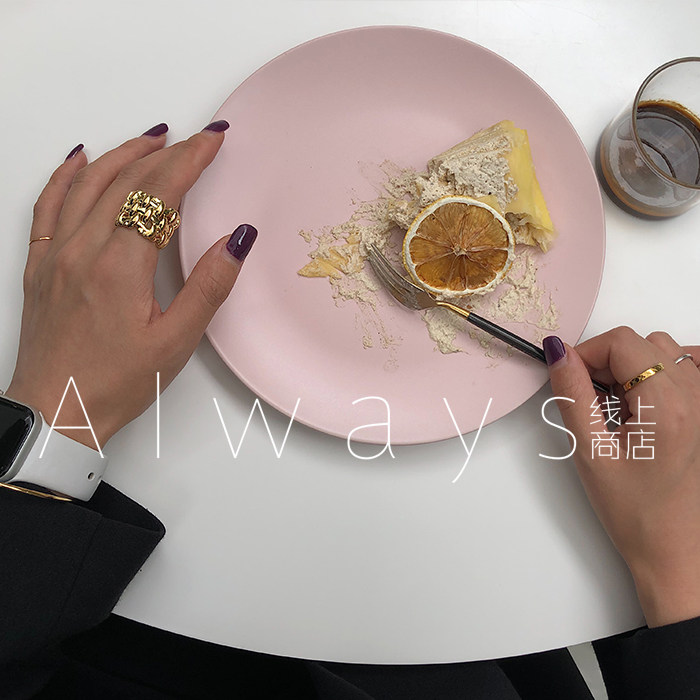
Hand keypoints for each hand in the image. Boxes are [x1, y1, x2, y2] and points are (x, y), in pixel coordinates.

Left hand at [6, 121, 256, 449]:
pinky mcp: (40, 264)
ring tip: (153, 138)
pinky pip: (49, 204)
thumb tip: (236, 240)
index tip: (212, 140)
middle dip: (167, 152)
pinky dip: (66, 175)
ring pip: (88, 184)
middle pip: (127, 181)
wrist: (56, 410)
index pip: (159, 195)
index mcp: (118, 268)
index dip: (189, 161)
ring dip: (123, 154)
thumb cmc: (114, 383)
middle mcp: (82, 250)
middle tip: (196, 137)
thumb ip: (208, 286)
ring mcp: (55, 253)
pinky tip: (80, 158)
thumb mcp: (175, 342)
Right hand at [544, 329, 699, 626]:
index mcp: (667, 407)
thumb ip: (571, 395)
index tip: (570, 380)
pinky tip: (649, 400)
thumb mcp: (590, 452)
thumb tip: (558, 352)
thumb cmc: (635, 512)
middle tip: (594, 403)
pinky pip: (691, 365)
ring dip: (634, 367)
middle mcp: (697, 398)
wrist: (676, 550)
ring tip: (621, 407)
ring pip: (665, 351)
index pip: (621, 342)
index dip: (586, 354)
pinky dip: (665, 370)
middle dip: (608, 362)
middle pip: (642, 343)